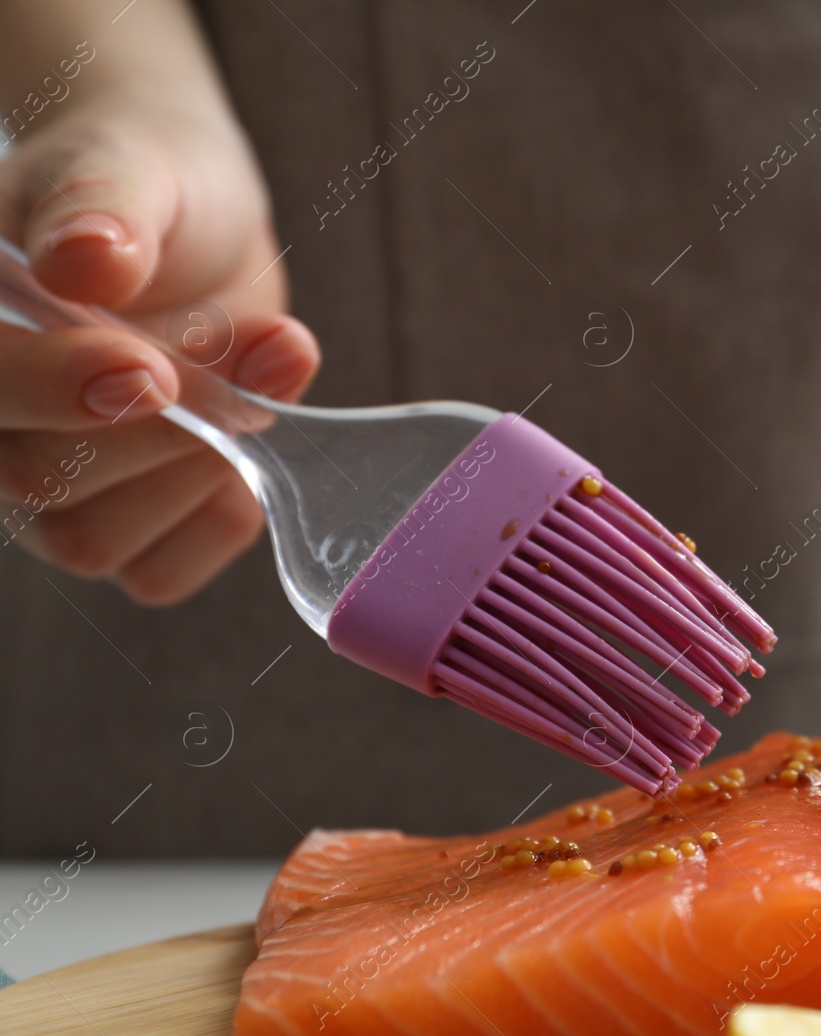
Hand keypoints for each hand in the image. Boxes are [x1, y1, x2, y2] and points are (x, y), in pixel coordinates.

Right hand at [0, 100, 320, 602]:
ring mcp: (43, 486)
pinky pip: (156, 572)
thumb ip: (99, 207)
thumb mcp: (122, 165)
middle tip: (262, 345)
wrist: (189, 218)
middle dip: (170, 423)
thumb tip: (86, 260)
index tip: (150, 370)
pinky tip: (254, 440)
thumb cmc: (137, 182)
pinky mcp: (118, 523)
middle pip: (40, 479)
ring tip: (267, 360)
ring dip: (205, 462)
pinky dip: (219, 513)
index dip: (56, 390)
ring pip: (95, 540)